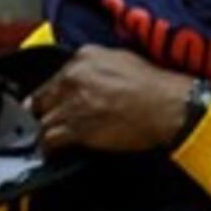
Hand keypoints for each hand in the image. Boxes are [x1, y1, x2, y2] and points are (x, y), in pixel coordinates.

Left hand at [30, 45, 193, 152]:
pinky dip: (50, 148)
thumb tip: (87, 80)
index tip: (52, 104)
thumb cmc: (154, 87)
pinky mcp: (77, 127)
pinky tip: (55, 152)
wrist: (168, 107)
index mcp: (83, 58)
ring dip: (48, 132)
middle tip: (48, 122)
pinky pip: (50, 139)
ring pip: (44, 121)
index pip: (54, 78)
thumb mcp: (122, 60)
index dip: (53, 95)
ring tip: (52, 141)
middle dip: (44, 112)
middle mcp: (73, 77)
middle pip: (42, 99)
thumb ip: (96, 68)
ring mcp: (73, 103)